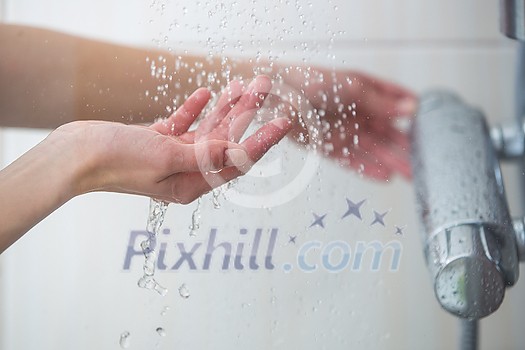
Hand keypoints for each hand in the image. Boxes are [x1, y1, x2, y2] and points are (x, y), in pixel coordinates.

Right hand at [56, 75, 290, 203]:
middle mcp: (186, 172)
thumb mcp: (166, 157)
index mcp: (192, 183)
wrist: (75, 155)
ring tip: (244, 85)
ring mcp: (171, 157)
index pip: (237, 161)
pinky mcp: (156, 142)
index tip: (283, 122)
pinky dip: (194, 110)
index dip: (263, 140)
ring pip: (207, 130)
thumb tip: (240, 150)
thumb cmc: (117, 161)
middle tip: (264, 86)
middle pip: (226, 141)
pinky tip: (206, 93)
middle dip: (246, 114)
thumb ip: (205, 154)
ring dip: (225, 108)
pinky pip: (183, 125)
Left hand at [280, 67, 416, 180]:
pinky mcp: (328, 146)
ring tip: (411, 175)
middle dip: (406, 147)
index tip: (433, 127)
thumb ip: (381, 102)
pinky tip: (385, 177)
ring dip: (391, 162)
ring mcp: (343, 130)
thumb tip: (413, 108)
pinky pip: (351, 160)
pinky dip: (368, 168)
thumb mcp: (353, 88)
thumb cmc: (313, 81)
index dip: (413, 114)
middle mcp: (356, 113)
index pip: (395, 103)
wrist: (278, 95)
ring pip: (372, 150)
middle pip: (386, 133)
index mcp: (365, 92)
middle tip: (426, 162)